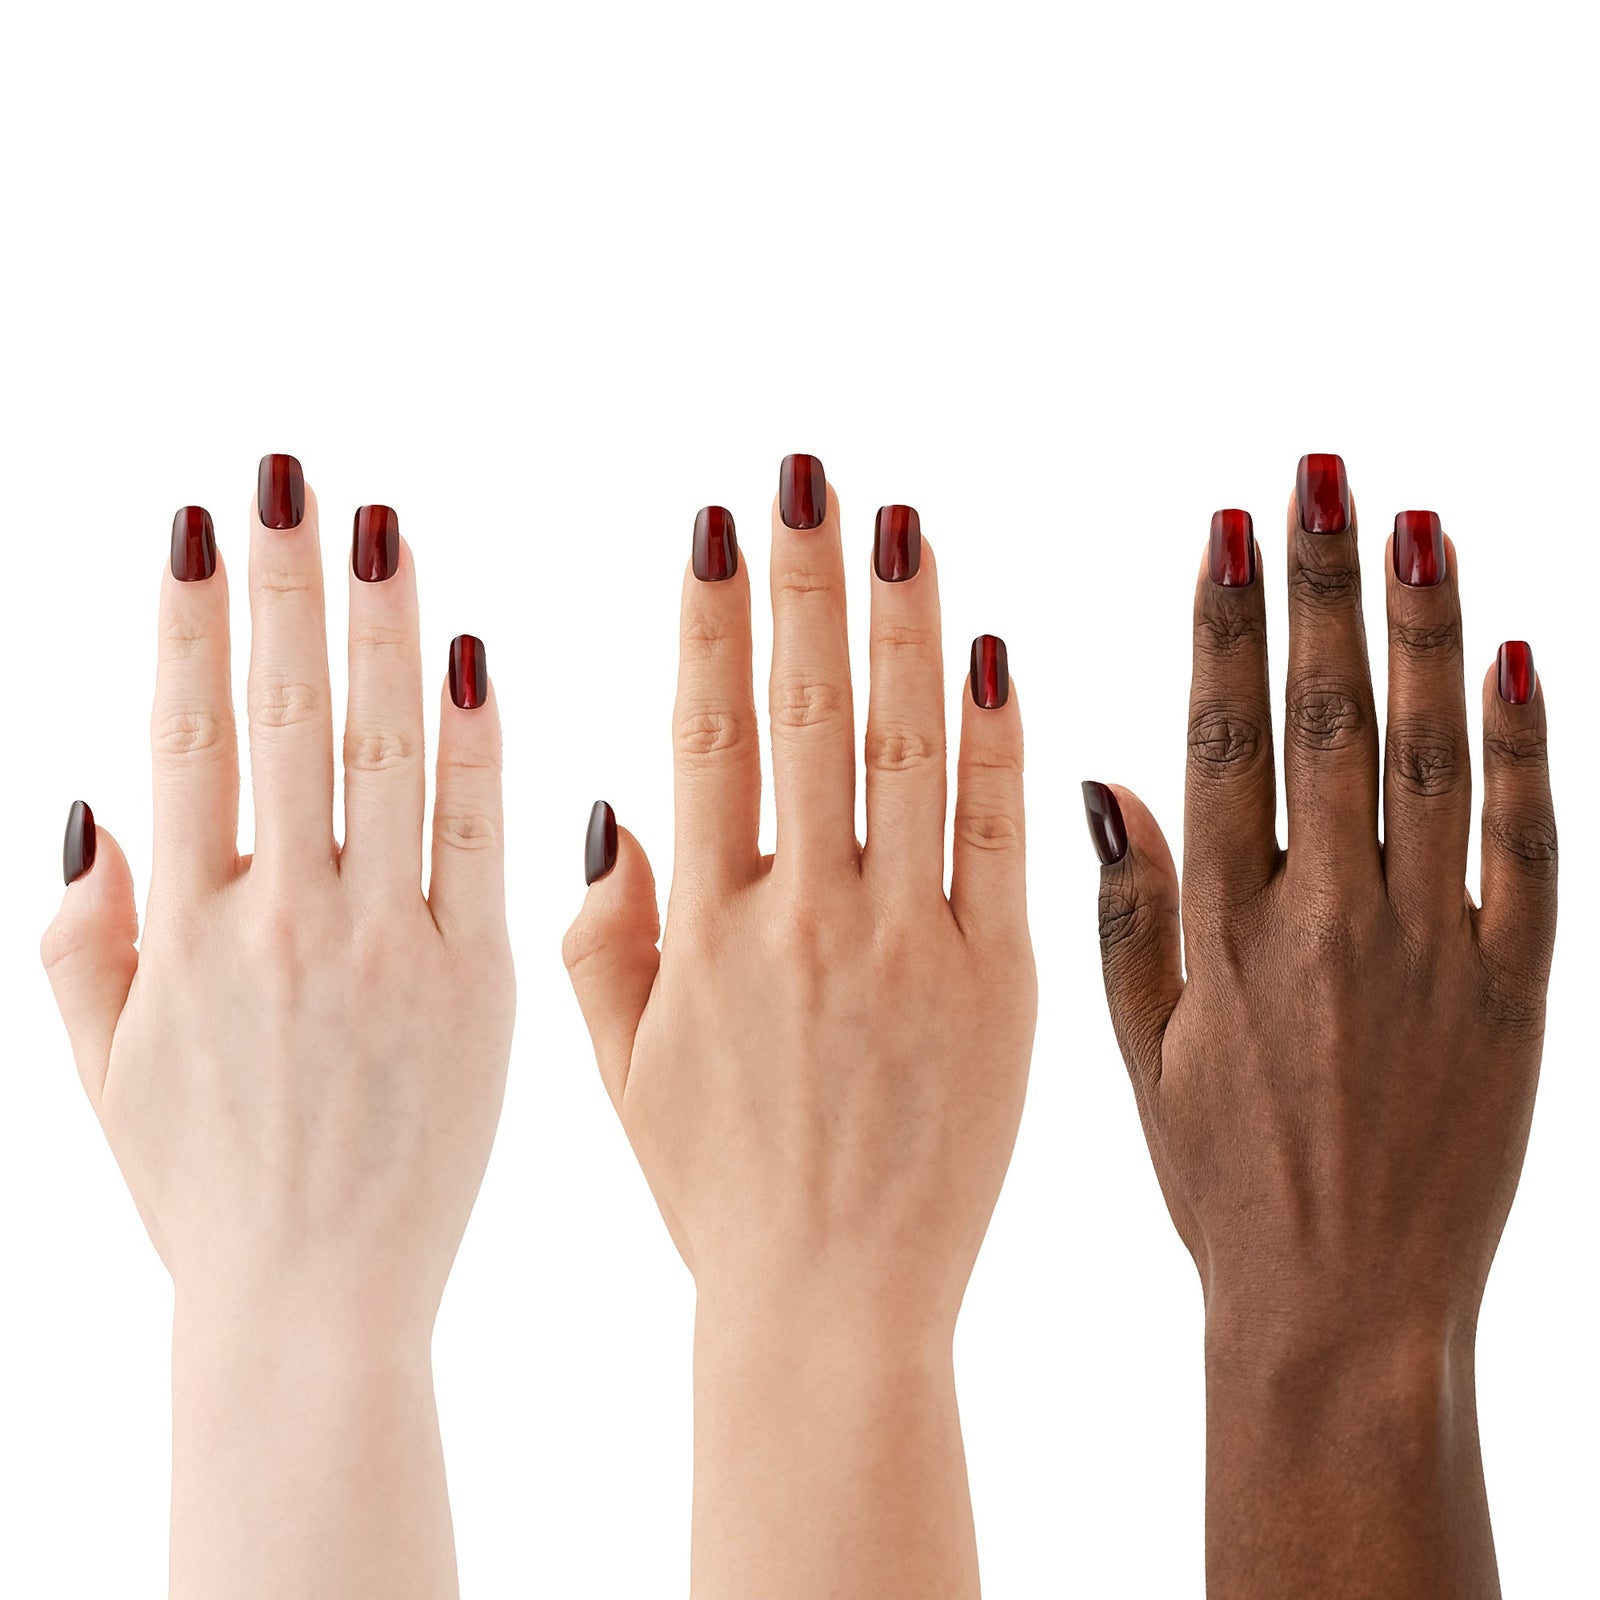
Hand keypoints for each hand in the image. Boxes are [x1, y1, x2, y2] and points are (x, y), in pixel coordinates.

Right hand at [41, 461, 514, 1599]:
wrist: (311, 1306)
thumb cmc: (206, 1191)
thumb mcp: (103, 1070)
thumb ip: (83, 937)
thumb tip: (89, 806)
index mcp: (181, 929)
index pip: (182, 734)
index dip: (185, 618)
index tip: (197, 522)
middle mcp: (278, 918)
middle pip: (279, 717)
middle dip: (282, 586)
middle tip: (289, 477)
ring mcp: (383, 945)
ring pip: (382, 755)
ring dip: (381, 630)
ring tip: (381, 528)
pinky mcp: (475, 982)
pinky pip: (478, 842)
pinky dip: (477, 747)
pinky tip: (472, 656)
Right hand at [564, 459, 1037, 1597]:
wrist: (832, 1313)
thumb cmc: (717, 1194)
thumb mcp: (620, 1072)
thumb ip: (603, 935)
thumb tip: (610, 804)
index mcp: (703, 929)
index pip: (705, 734)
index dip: (711, 618)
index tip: (720, 523)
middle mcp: (803, 919)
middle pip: (806, 713)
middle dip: (804, 580)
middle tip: (808, 475)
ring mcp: (911, 947)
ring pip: (909, 751)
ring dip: (904, 624)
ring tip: (899, 522)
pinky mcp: (1004, 988)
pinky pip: (1003, 841)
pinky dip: (1000, 742)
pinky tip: (992, 650)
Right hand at [1085, 457, 1555, 1596]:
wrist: (1344, 1313)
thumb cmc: (1223, 1186)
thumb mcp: (1137, 1057)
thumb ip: (1126, 914)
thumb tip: (1103, 780)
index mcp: (1222, 933)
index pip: (1225, 740)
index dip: (1227, 627)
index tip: (1228, 531)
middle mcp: (1323, 921)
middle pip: (1328, 718)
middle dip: (1322, 586)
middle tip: (1322, 475)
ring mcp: (1429, 951)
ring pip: (1428, 758)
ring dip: (1421, 632)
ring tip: (1414, 523)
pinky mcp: (1517, 993)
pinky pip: (1527, 850)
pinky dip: (1525, 750)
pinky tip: (1514, 658)